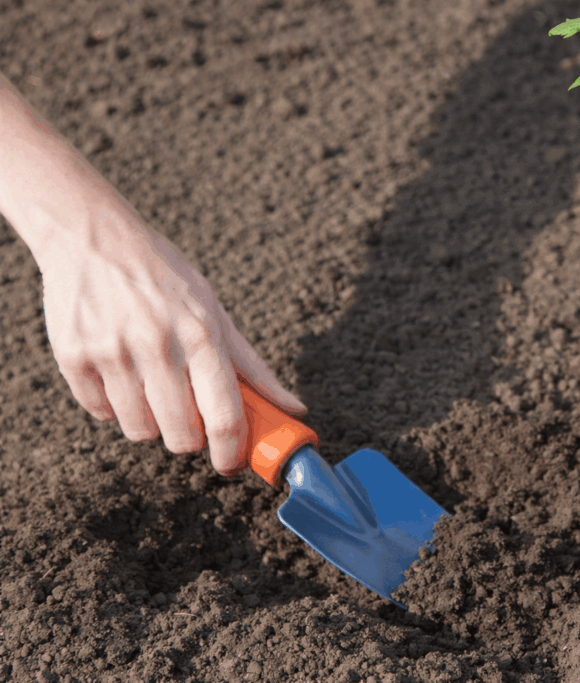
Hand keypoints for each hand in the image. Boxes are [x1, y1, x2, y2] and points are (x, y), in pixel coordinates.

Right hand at [37, 219, 306, 475]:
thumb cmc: (164, 279)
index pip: (224, 415)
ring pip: (139, 430)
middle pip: (180, 435)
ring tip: (151, 389)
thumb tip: (293, 408)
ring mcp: (112, 352)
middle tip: (189, 419)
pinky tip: (119, 375)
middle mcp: (157, 345)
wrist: (91, 238)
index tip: (230, 464)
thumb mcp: (215, 312)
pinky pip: (100, 413)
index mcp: (201, 334)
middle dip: (189, 439)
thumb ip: (252, 368)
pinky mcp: (73, 356)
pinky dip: (112, 406)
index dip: (230, 452)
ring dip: (150, 423)